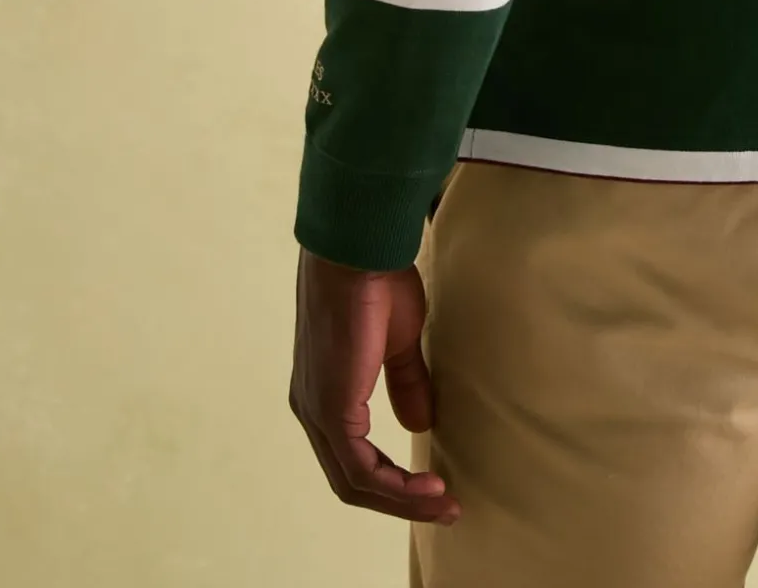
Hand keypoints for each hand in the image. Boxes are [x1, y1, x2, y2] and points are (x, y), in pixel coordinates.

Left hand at [289, 248, 459, 522]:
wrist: (359, 250)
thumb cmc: (377, 281)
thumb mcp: (397, 341)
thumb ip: (404, 382)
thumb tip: (418, 424)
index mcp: (325, 391)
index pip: (354, 456)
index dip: (394, 480)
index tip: (437, 487)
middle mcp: (312, 408)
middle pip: (352, 480)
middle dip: (400, 500)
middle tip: (446, 507)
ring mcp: (317, 411)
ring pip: (354, 482)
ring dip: (402, 499)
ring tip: (444, 502)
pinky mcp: (330, 409)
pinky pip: (360, 469)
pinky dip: (395, 486)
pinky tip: (427, 486)